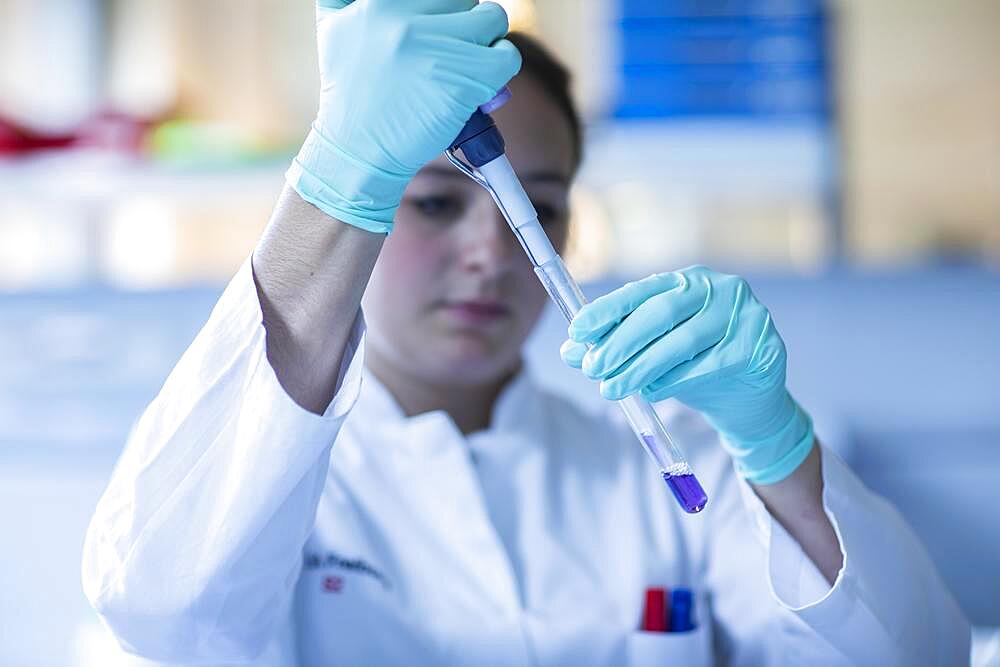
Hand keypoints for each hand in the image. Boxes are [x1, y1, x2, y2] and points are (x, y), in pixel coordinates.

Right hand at [287, 0, 520, 233]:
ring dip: (486, 42)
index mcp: (377, 2)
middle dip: (462, 25)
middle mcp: (405, 19)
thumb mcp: (334, 29)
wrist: (358, 149)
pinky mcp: (463, 77)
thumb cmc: (350, 95)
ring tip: (466, 66)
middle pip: (463, 1)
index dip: (440, 11)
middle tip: (450, 53)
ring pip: (491, 20)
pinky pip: (507, 55)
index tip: (437, 31)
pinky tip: (483, 83)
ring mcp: (436, 47)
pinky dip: (503, 66)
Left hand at [560, 266, 813, 483]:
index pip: (641, 291)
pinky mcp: (760, 346)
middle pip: (661, 313)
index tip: (576, 330)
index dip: (607, 309)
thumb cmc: (695, 364)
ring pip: (682, 342)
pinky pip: (708, 366)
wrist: (749, 395)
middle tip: (592, 368)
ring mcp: (744, 314)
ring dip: (641, 368)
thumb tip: (569, 351)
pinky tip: (653, 392)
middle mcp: (718, 288)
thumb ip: (615, 345)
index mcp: (687, 280)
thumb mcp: (651, 352)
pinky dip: (674, 381)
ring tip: (612, 388)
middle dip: (620, 342)